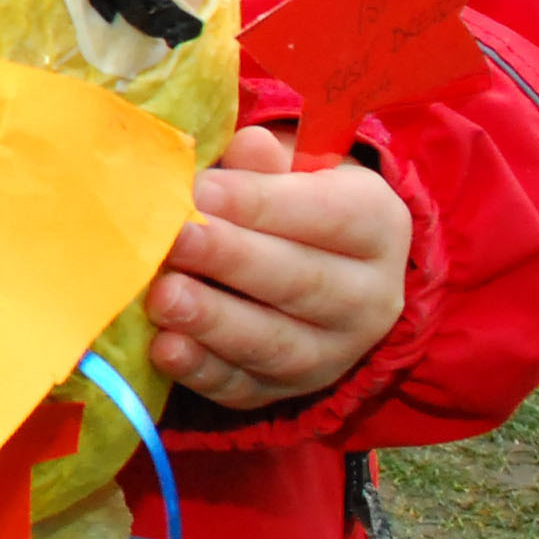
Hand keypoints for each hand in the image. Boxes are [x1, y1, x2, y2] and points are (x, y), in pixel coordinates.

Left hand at [142, 125, 411, 407]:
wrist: (322, 268)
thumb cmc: (291, 202)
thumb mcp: (294, 170)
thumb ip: (267, 163)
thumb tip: (249, 146)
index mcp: (376, 227)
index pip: (327, 215)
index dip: (260, 204)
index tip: (201, 192)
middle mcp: (370, 298)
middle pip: (301, 282)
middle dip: (232, 261)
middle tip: (174, 241)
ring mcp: (332, 353)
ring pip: (275, 343)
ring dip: (214, 322)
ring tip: (162, 297)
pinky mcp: (287, 391)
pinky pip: (247, 388)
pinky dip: (203, 371)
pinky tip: (165, 349)